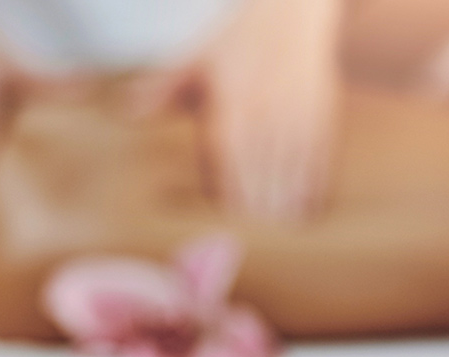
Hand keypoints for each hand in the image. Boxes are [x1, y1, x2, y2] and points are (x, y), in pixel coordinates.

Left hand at [136, 0, 341, 220]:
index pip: (230, 157)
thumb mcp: (194, 58)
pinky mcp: (321, 113)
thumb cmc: (234, 41)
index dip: (230, 191)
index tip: (227, 220)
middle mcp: (266, 111)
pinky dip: (314, 185)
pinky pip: (319, 156)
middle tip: (254, 241)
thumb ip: (162, 88)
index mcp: (232, 103)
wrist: (290, 10)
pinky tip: (308, 212)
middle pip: (262, 170)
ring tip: (281, 234)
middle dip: (259, 206)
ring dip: (287, 203)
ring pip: (293, 168)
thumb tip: (127, 108)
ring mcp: (296, 113)